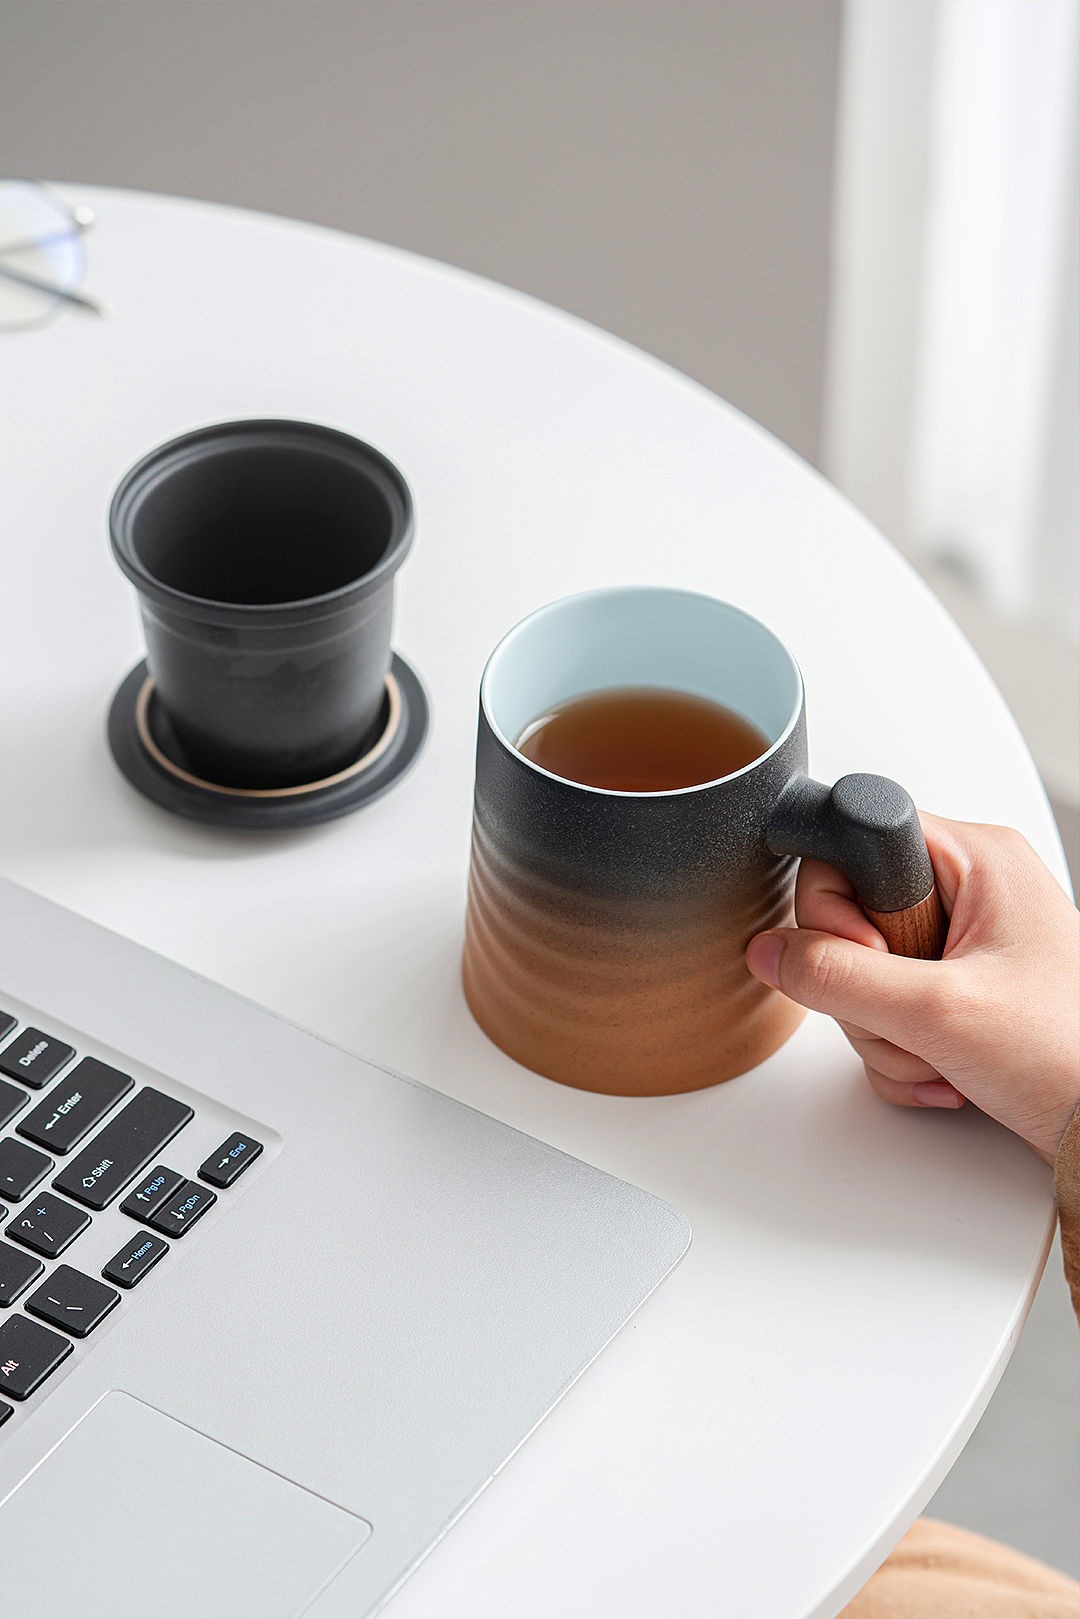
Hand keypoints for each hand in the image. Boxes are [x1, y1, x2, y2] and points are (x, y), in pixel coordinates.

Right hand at [746, 814, 1079, 1165]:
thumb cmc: (1074, 1052)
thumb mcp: (940, 1012)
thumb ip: (839, 978)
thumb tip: (772, 952)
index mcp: (975, 859)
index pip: (852, 844)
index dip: (839, 906)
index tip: (870, 955)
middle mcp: (968, 894)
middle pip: (847, 925)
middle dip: (867, 994)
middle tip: (915, 1017)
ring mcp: (959, 950)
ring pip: (861, 981)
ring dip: (886, 1037)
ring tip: (942, 1056)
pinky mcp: (954, 998)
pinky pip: (886, 1018)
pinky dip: (904, 1058)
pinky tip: (947, 1074)